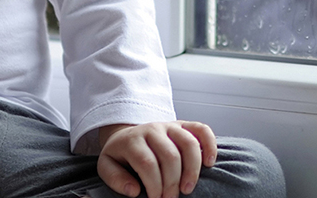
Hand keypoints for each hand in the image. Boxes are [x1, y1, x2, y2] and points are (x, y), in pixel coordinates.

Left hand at [97, 121, 216, 197]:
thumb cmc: (121, 156)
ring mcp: (169, 125)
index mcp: (132, 140)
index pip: (147, 163)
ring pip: (188, 142)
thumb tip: (134, 191)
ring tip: (187, 189)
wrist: (127, 135)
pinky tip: (209, 163)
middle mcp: (152, 128)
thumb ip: (115, 179)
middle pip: (170, 155)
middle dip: (172, 183)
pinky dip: (209, 145)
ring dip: (192, 169)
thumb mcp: (107, 166)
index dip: (154, 185)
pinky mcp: (183, 125)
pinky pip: (201, 129)